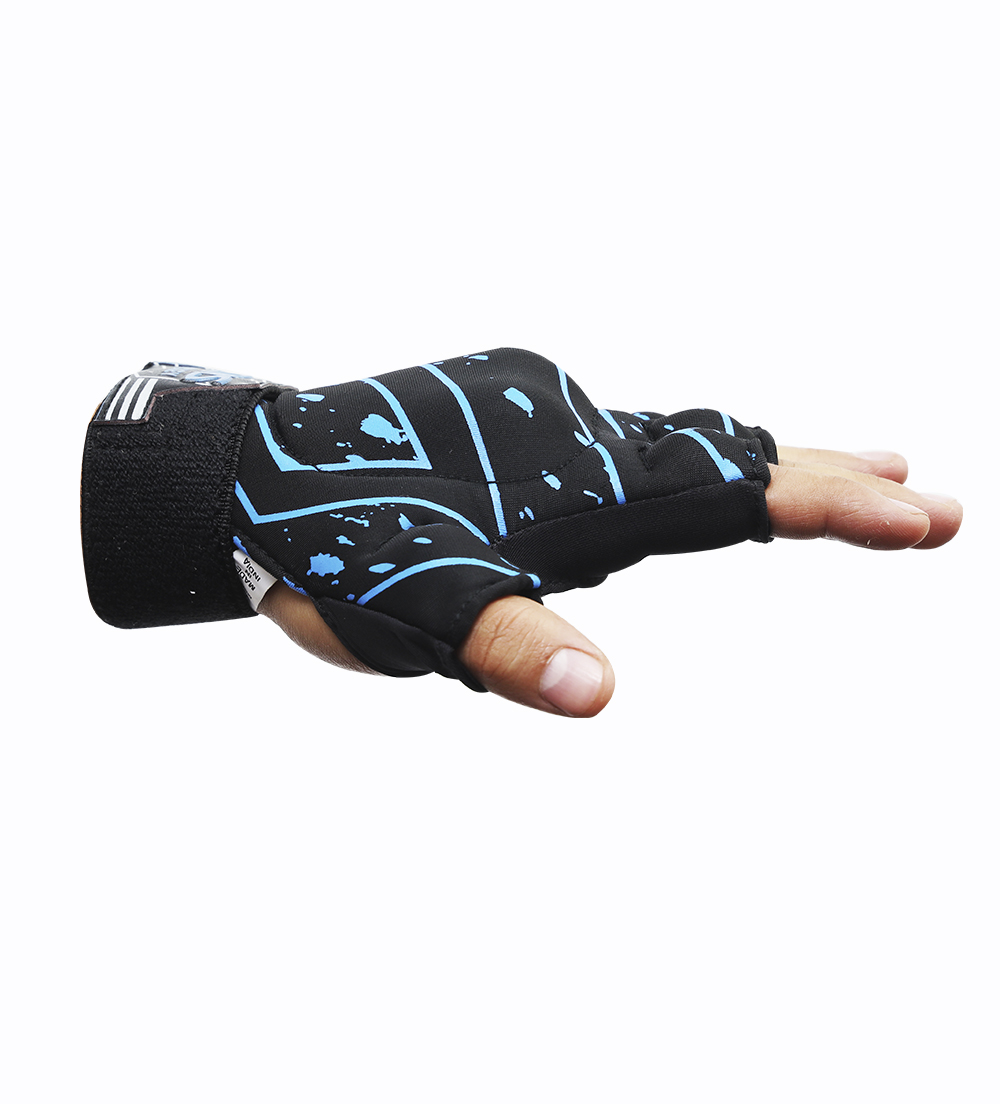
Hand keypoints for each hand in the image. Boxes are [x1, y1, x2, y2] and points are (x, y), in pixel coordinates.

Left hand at [258, 446, 961, 715]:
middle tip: (927, 497)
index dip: (832, 508)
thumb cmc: (324, 546)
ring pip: (675, 443)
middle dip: (830, 483)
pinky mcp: (511, 410)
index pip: (726, 494)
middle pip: (724, 456)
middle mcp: (568, 429)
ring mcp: (542, 413)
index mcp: (566, 478)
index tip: (927, 517)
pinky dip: (686, 462)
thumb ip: (502, 644)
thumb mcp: (406, 610)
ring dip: (765, 465)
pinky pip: (619, 441)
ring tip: (854, 469)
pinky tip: (699, 479)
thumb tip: (598, 696)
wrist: (243, 473)